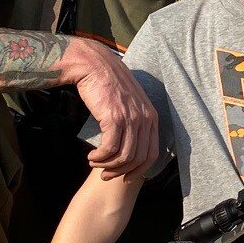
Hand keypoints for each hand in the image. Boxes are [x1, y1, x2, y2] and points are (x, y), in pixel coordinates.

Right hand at [66, 39, 159, 178]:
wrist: (93, 65)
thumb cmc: (107, 84)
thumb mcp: (128, 103)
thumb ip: (133, 122)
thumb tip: (128, 145)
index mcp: (151, 116)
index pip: (152, 153)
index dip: (138, 170)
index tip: (124, 177)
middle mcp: (145, 118)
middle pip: (138, 158)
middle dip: (121, 172)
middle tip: (106, 175)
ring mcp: (131, 118)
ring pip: (124, 156)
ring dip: (107, 165)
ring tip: (94, 163)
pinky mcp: (114, 117)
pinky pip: (110, 148)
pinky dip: (100, 158)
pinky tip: (92, 156)